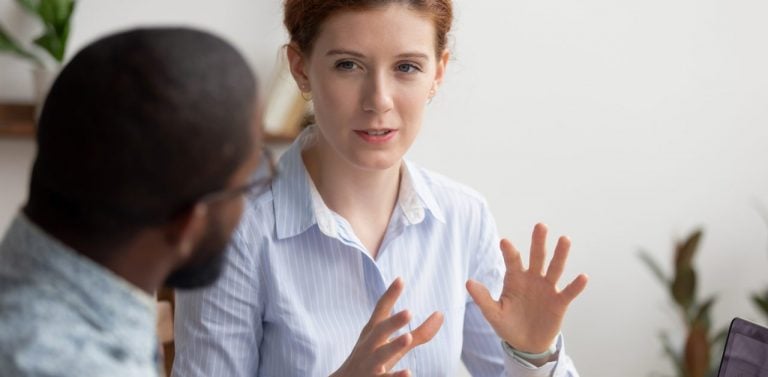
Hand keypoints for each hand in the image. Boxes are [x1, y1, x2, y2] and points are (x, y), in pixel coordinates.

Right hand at [330, 277, 443, 376]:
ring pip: (381, 355)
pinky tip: (409, 373)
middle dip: (393, 321)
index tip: (400, 279)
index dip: (390, 296)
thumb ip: (420, 332)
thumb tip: (441, 314)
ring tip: (407, 337)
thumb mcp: (394, 345)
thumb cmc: (374, 360)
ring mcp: (370, 365)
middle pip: (380, 331)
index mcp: (374, 333)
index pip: (381, 311)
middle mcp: (369, 346)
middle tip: (409, 311)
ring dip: (393, 346)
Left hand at [466, 223, 587, 354]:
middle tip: (540, 226)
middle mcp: (532, 279)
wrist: (526, 344)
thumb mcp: (493, 313)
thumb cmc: (508, 325)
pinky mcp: (559, 302)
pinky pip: (569, 292)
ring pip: (555, 268)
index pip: (512, 261)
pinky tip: (583, 276)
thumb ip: (483, 298)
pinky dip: (576, 285)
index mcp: (515, 278)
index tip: (504, 242)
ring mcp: (547, 289)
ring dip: (560, 255)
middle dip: (538, 242)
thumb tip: (468, 282)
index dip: (509, 252)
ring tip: (564, 239)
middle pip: (537, 257)